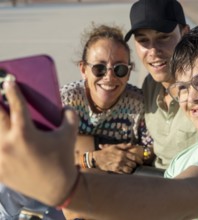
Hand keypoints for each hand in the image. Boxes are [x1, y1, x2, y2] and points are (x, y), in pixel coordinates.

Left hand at [0, 80, 78, 205]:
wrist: (56, 188)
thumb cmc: (63, 159)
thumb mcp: (70, 135)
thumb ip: (70, 117)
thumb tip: (66, 107)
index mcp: (25, 134)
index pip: (16, 106)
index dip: (11, 91)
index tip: (8, 81)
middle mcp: (8, 144)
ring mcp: (0, 157)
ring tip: (0, 115)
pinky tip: (2, 138)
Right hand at [93, 143, 142, 173]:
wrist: (97, 158)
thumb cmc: (106, 151)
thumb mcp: (115, 146)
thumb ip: (124, 146)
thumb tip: (131, 144)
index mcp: (122, 153)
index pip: (134, 157)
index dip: (139, 160)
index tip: (141, 162)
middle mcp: (121, 159)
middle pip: (133, 164)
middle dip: (135, 165)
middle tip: (135, 165)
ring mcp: (118, 165)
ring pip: (129, 170)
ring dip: (131, 169)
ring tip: (131, 168)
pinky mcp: (115, 170)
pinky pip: (124, 173)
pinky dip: (126, 172)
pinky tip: (126, 170)